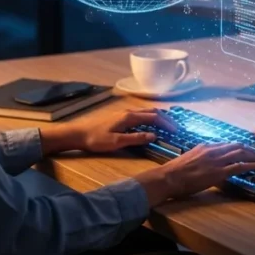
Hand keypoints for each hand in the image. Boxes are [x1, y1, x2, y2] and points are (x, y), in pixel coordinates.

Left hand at [40, 108, 179, 155]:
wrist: (78, 134)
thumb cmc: (96, 139)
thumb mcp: (117, 142)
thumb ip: (136, 138)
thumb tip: (154, 136)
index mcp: (129, 117)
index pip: (154, 117)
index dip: (167, 123)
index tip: (176, 130)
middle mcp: (129, 112)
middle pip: (152, 112)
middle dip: (165, 119)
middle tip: (176, 128)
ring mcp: (124, 113)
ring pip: (146, 112)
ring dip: (158, 118)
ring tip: (167, 126)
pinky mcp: (120, 117)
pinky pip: (140, 115)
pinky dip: (150, 119)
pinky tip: (150, 126)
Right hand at [135, 143, 254, 205]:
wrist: (169, 177)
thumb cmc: (174, 172)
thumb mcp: (188, 159)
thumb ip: (198, 158)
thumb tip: (202, 163)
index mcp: (204, 147)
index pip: (224, 144)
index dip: (236, 147)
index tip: (242, 150)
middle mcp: (212, 150)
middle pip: (235, 146)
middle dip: (248, 149)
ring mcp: (216, 160)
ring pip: (240, 154)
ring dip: (253, 156)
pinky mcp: (219, 172)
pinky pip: (239, 166)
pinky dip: (251, 165)